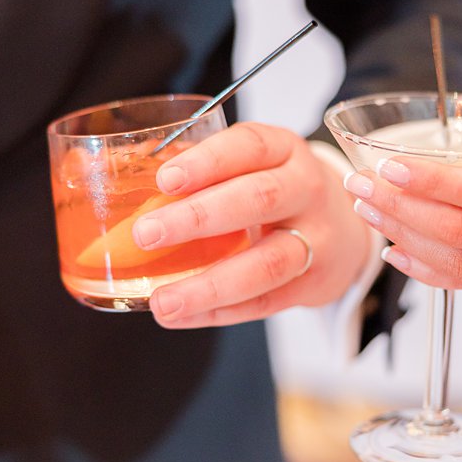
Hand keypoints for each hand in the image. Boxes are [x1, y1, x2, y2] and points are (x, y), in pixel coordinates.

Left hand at [132, 122, 376, 327]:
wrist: (342, 227)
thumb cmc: (274, 190)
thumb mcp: (250, 166)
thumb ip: (199, 175)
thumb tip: (118, 191)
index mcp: (283, 150)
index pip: (248, 146)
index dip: (206, 162)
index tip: (164, 180)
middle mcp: (306, 188)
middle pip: (259, 199)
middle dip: (198, 218)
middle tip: (146, 235)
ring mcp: (317, 239)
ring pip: (267, 263)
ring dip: (209, 285)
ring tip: (162, 301)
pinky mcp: (314, 283)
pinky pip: (266, 302)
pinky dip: (220, 312)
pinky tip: (182, 316)